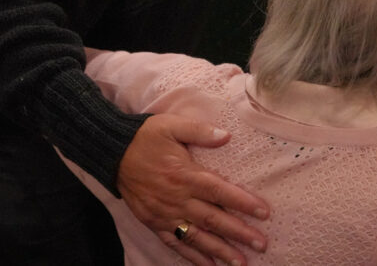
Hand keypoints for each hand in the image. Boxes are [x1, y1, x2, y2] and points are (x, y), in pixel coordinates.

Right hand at [117, 114, 269, 265]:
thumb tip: (226, 136)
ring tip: (240, 263)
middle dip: (239, 232)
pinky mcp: (154, 223)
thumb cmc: (146, 137)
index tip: (264, 213)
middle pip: (213, 219)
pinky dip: (193, 256)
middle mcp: (177, 198)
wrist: (113, 153)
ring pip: (197, 236)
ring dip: (220, 251)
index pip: (219, 191)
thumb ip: (200, 131)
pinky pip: (176, 243)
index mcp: (185, 174)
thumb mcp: (172, 125)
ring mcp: (165, 214)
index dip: (242, 202)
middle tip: (261, 244)